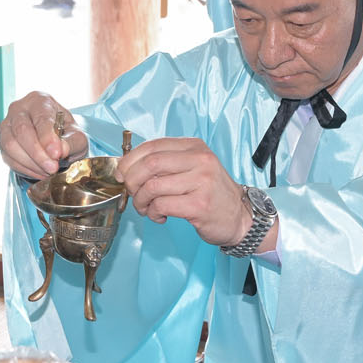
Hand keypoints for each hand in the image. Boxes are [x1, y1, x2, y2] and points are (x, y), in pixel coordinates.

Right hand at [0, 92, 85, 178]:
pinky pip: (8, 158)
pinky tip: (40, 172)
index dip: (47, 137)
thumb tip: (61, 150)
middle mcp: (19, 108)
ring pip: (11, 145)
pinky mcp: (2, 143)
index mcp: (39, 100)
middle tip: (53, 168)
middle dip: (38, 153)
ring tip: (48, 171)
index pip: (41, 118)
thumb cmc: (66, 134)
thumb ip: (72, 142)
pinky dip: (25, 169)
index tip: (56, 154)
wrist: (54, 141)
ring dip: (31, 163)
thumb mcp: (77, 137)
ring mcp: (7, 125)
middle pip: (22, 130)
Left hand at [119, 138, 255, 246]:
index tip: (122, 174)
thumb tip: (128, 168)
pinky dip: (153, 213)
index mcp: (194, 147)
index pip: (152, 146)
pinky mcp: (199, 204)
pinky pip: (162, 205)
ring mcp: (202, 182)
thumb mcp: (193, 168)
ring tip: (146, 208)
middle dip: (132, 181)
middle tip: (132, 193)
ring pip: (153, 187)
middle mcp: (200, 160)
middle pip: (149, 164)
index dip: (130, 160)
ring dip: (141, 201)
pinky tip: (159, 216)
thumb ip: (166, 164)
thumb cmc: (211, 193)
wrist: (240, 216)